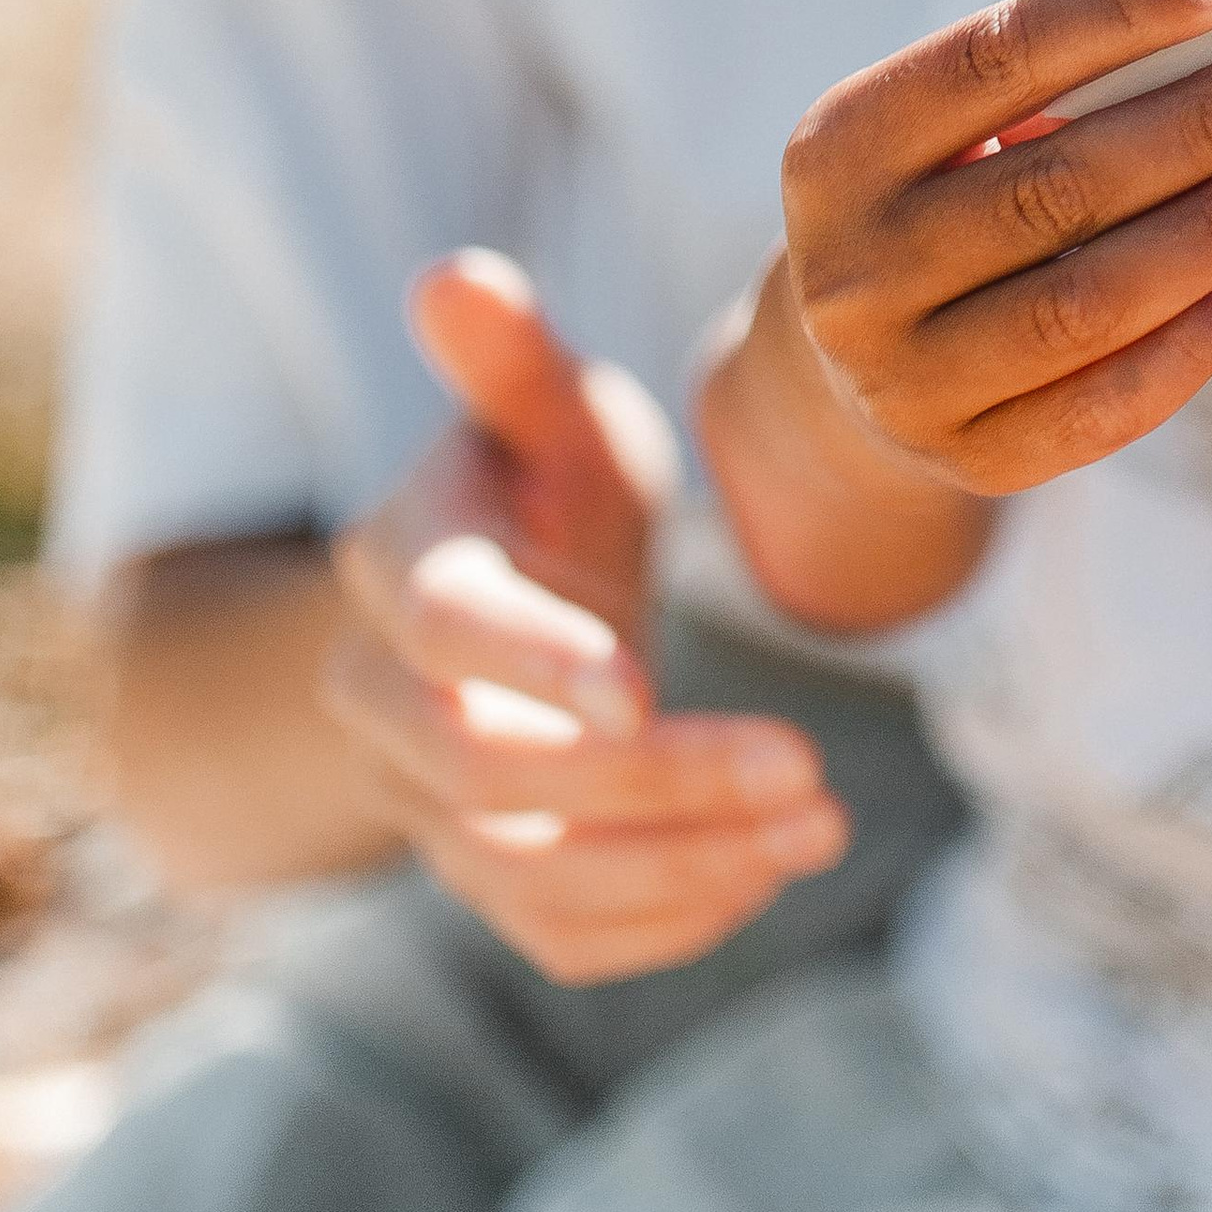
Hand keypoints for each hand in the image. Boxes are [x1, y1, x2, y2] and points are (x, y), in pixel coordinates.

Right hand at [324, 252, 849, 981]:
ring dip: (679, 866)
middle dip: (650, 782)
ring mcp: (428, 808)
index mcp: (401, 576)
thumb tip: (454, 276)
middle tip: (807, 764)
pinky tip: (766, 875)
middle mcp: (388, 709)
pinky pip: (555, 936)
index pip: (444, 634)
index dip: (531, 662)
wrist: (500, 601)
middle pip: (488, 776)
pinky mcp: (489, 874)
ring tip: (823, 828)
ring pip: (527, 875)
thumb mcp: (538, 409)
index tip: (640, 681)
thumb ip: (506, 356)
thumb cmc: (535, 483)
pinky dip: (662, 925)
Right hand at [754, 0, 1211, 501]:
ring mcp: (906, 377)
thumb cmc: (943, 197)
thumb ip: (1057, 84)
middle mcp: (855, 267)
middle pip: (1057, 185)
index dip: (1119, 13)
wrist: (856, 366)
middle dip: (1203, 124)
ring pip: (1091, 299)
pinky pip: (1109, 402)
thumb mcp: (950, 130)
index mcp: (839, 147)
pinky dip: (1198, 337)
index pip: (993, 59)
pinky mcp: (973, 458)